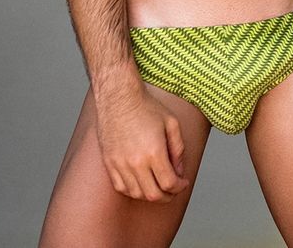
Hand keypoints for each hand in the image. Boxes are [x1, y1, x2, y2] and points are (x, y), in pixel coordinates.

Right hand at [97, 81, 190, 202]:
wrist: (119, 96)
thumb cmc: (145, 106)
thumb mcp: (171, 123)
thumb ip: (178, 149)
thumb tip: (179, 170)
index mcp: (154, 152)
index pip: (169, 184)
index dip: (179, 187)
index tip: (183, 182)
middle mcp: (136, 162)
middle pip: (153, 195)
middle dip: (167, 196)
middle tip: (173, 190)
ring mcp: (120, 164)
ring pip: (137, 194)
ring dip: (150, 195)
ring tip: (158, 186)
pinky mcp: (109, 162)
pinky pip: (121, 187)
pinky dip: (133, 191)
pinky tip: (141, 183)